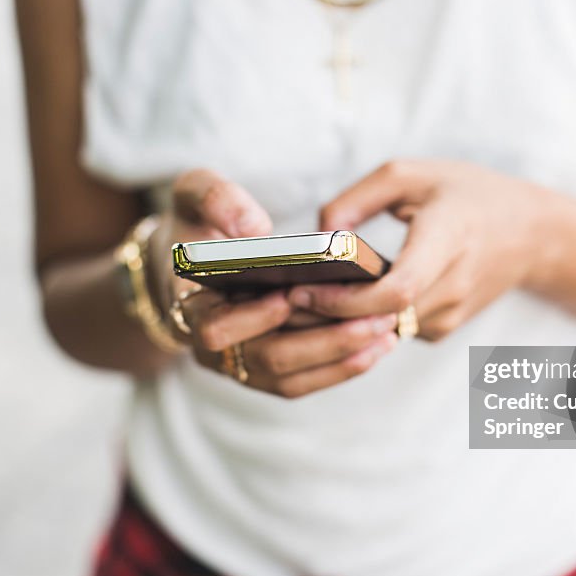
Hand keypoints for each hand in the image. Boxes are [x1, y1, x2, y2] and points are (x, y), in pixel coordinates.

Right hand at [152, 169, 398, 397]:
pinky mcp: (267, 372)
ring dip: (341, 358)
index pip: (215, 329)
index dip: (253, 318)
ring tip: (386, 329)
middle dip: (322, 342)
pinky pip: (305, 381)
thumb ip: (214, 197)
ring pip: (291, 378)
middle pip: (268, 360)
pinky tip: (378, 344)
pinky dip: (342, 367)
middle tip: (371, 318)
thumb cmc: (197, 225)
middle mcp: (211, 348)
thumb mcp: (192, 194)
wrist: (193, 263)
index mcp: (188, 306)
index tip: (289, 296)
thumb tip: (255, 228)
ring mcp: (240, 365)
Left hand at [288, 160, 545, 340]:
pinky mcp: (442, 329)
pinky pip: (392, 330)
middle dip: (325, 315)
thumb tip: (317, 234)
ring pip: (381, 331)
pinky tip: (338, 300)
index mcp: (447, 240)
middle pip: (378, 320)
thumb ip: (358, 198)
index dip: (345, 301)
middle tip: (281, 298)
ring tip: (298, 298)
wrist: (532, 233)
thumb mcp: (412, 174)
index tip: (303, 289)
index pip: (395, 291)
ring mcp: (449, 314)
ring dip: (340, 322)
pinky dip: (363, 321)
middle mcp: (451, 286)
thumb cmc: (467, 193)